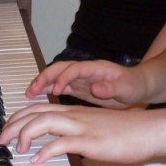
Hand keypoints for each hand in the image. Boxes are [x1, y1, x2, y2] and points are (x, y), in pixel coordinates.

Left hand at [0, 103, 162, 162]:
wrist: (150, 130)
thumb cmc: (127, 132)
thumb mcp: (97, 130)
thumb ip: (79, 135)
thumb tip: (64, 147)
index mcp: (75, 112)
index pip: (39, 109)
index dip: (18, 118)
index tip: (6, 131)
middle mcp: (75, 115)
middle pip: (35, 113)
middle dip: (13, 125)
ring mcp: (82, 126)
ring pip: (44, 122)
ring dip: (25, 134)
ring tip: (16, 149)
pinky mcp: (91, 140)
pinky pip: (63, 143)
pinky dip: (47, 150)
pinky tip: (38, 160)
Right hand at [26, 59, 146, 108]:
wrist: (137, 86)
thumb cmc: (134, 85)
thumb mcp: (127, 88)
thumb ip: (112, 88)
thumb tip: (96, 88)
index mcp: (96, 68)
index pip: (75, 69)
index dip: (64, 78)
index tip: (56, 91)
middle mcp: (85, 71)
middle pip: (60, 68)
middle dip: (45, 77)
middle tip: (32, 90)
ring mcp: (80, 79)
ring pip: (56, 77)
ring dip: (42, 83)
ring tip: (28, 94)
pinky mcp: (78, 87)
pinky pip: (59, 86)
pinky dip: (47, 90)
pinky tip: (37, 97)